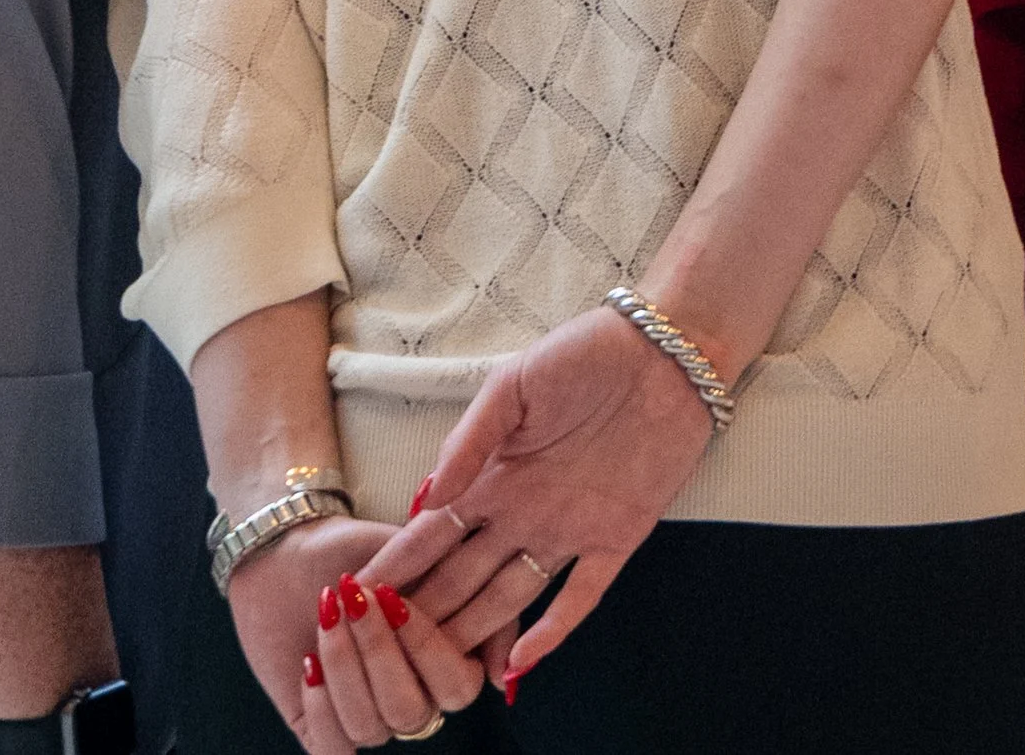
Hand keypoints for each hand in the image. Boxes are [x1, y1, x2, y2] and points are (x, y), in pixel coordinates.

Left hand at [228, 516, 479, 748]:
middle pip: (410, 712)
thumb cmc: (361, 550)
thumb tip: (504, 669)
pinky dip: (322, 706)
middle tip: (358, 598)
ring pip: (369, 729)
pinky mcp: (322, 729)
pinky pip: (331, 750)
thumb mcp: (423, 551)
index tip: (396, 598)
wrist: (293, 550)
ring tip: (328, 613)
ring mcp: (367, 717)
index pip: (458, 688)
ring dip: (345, 666)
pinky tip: (311, 662)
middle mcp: (412, 699)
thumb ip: (470, 590)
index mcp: (444, 664)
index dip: (427, 648)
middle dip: (379, 652)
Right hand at [373, 306, 718, 688]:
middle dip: (428, 613)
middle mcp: (524, 511)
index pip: (434, 533)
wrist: (665, 348)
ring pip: (511, 597)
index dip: (400, 564)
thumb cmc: (586, 353)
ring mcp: (568, 529)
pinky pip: (580, 597)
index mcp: (494, 475)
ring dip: (478, 633)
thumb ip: (472, 438)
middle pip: (465, 576)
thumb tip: (428, 496)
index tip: (359, 596)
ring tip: (442, 675)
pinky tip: (520, 666)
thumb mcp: (516, 383)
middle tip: (387, 654)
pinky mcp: (616, 538)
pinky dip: (552, 632)